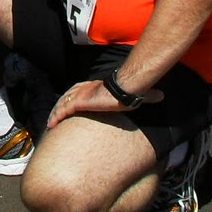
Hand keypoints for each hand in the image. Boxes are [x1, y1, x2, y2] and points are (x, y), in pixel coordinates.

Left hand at [46, 77, 161, 128]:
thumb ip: (145, 96)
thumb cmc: (129, 90)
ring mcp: (80, 95)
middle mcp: (84, 90)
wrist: (125, 88)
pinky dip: (56, 116)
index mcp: (94, 87)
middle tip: (54, 117)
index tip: (68, 107)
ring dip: (55, 113)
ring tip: (50, 123)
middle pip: (66, 97)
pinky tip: (51, 124)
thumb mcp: (135, 95)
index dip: (71, 99)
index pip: (78, 92)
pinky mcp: (79, 101)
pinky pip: (63, 110)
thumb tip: (161, 96)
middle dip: (59, 106)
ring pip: (62, 104)